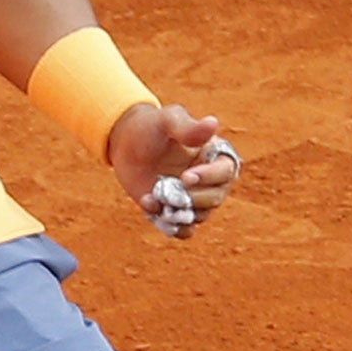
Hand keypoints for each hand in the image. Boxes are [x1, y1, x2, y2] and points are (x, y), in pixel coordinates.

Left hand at [106, 104, 241, 238]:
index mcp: (213, 155)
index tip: (186, 177)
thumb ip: (187, 127)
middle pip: (215, 198)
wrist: (125, 144)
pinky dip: (170, 226)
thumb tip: (213, 123)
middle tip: (166, 191)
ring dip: (177, 212)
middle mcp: (209, 179)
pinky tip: (150, 208)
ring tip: (152, 199)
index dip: (209, 178)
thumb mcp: (166, 120)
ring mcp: (192, 197)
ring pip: (199, 216)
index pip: (226, 171)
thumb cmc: (150, 126)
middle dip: (193, 198)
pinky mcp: (176, 211)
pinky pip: (184, 229)